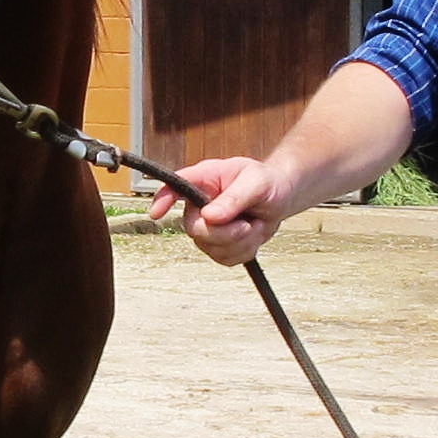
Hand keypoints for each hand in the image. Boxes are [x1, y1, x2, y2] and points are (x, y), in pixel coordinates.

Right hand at [145, 155, 288, 265]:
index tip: (157, 213)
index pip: (174, 187)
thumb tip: (209, 216)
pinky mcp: (218, 245)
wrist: (280, 198)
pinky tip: (251, 236)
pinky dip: (244, 251)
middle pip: (194, 228)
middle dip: (223, 233)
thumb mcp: (257, 182)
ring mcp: (206, 227)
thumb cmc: (267, 182)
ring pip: (210, 247)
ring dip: (239, 241)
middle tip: (246, 225)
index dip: (162, 199)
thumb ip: (234, 197)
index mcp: (204, 179)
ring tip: (253, 224)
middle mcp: (199, 204)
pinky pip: (224, 258)